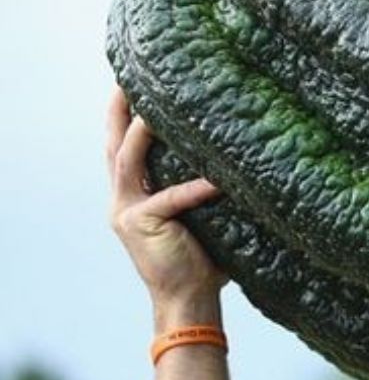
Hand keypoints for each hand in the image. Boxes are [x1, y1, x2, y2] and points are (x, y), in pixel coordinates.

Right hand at [107, 87, 228, 322]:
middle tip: (126, 78)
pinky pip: (170, 197)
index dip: (126, 118)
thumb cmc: (204, 261)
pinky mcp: (139, 224)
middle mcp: (122, 200)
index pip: (125, 148)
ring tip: (157, 106)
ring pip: (128, 159)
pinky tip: (218, 178)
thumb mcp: (202, 218)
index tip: (134, 84)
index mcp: (134, 196)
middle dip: (119, 110)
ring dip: (141, 131)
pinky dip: (195, 187)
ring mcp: (126, 211)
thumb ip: (206, 191)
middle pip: (114, 144)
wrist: (189, 301)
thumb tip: (243, 159)